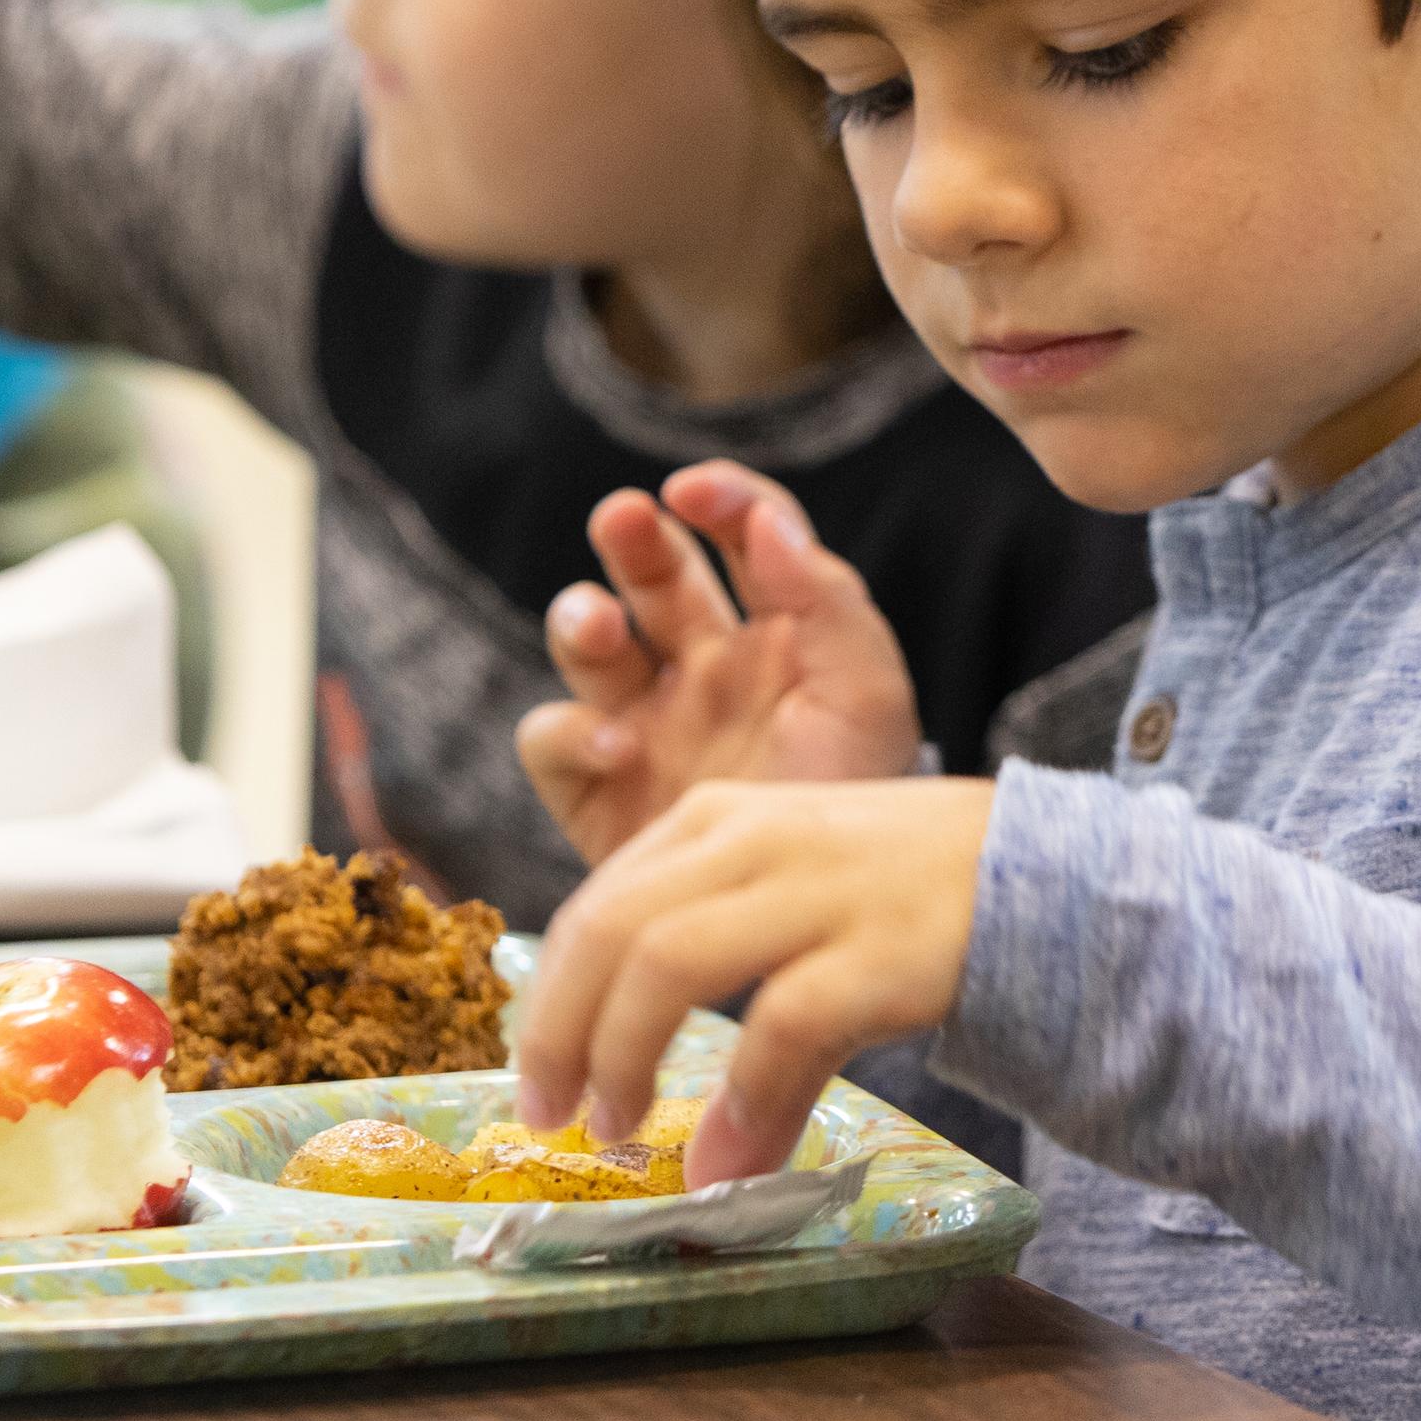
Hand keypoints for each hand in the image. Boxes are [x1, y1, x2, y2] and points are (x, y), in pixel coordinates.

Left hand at [516, 776, 993, 1186]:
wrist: (1036, 872)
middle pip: (610, 932)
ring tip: (616, 1130)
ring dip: (625, 1057)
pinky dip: (744, 1098)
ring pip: (670, 962)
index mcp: (714, 820)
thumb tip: (628, 1080)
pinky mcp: (880, 949)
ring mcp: (816, 889)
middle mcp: (752, 839)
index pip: (594, 907)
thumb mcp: (782, 890)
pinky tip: (729, 1159)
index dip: (550, 1002)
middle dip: (562, 1033)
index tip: (535, 1079)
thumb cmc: (891, 892)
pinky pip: (785, 1022)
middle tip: (550, 1117)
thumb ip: (705, 954)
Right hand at [518, 462, 919, 866]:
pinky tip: (615, 745)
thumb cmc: (855, 801)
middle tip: (625, 519)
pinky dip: (569, 732)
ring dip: (581, 616)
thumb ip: (828, 600)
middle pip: (650, 572)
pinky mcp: (595, 789)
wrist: (823, 930)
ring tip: (601, 626)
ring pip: (586, 641)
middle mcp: (699, 664)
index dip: (716, 499)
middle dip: (631, 537)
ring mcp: (643, 721)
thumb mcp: (868, 695)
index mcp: (772, 629)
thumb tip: (767, 521)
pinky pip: (553, 741)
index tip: (693, 491)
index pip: (738, 535)